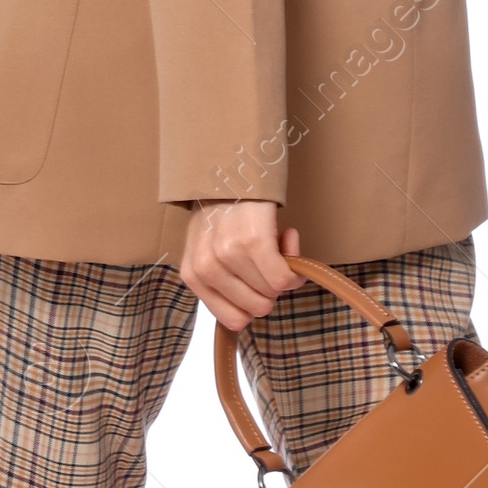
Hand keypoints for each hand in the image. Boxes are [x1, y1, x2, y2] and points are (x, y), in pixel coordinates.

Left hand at [180, 201, 301, 329]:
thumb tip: (252, 312)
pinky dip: (294, 266)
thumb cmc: (224, 210)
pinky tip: (287, 239)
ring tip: (273, 241)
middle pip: (257, 309)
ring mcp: (229, 256)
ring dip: (283, 270)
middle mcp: (207, 268)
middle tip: (266, 257)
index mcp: (193, 275)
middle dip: (270, 287)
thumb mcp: (208, 250)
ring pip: (272, 293)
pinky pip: (284, 279)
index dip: (254, 303)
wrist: (231, 167)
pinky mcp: (253, 242)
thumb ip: (221, 282)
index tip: (257, 279)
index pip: (232, 320)